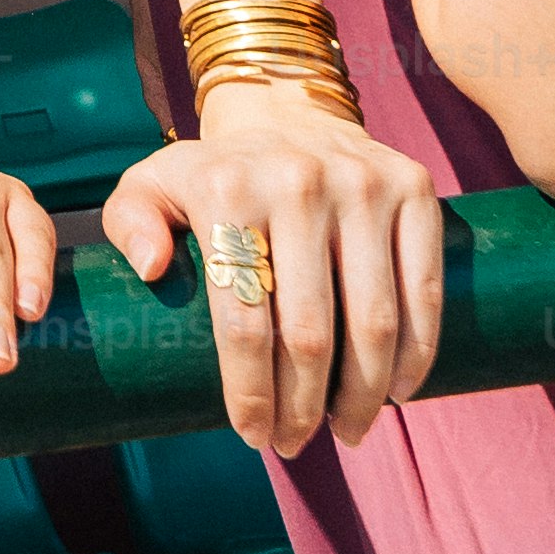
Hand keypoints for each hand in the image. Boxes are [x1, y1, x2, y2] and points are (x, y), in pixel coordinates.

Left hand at [97, 84, 447, 450]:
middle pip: (310, 331)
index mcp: (228, 189)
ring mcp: (364, 185)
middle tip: (296, 444)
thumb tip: (149, 269)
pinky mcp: (414, 189)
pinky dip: (419, 351)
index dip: (250, 393)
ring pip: (374, 320)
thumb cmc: (215, 172)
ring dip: (364, 393)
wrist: (288, 109)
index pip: (242, 318)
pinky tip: (400, 392)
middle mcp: (299, 183)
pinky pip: (425, 288)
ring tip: (347, 431)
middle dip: (304, 407)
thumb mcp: (153, 184)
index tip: (254, 436)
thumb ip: (129, 221)